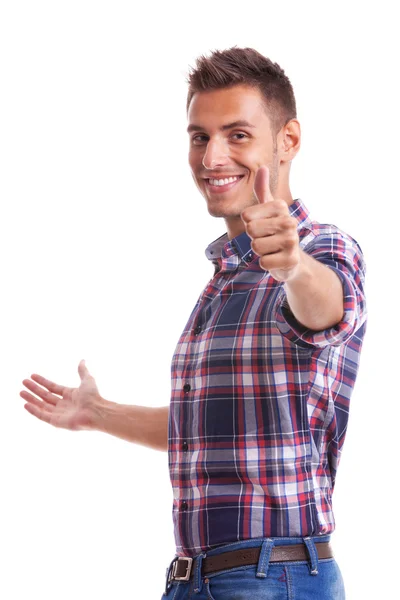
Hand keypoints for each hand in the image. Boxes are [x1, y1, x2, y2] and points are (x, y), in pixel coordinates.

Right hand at [20, 360, 102, 430]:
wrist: (96, 411)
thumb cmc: (93, 397)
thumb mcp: (87, 380)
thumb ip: (83, 371)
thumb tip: (82, 360)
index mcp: (69, 395)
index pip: (52, 387)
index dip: (42, 381)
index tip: (32, 376)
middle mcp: (63, 404)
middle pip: (45, 396)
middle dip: (34, 389)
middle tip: (23, 382)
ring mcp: (59, 414)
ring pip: (41, 405)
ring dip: (31, 399)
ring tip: (21, 392)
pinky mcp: (56, 422)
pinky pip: (42, 416)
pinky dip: (34, 411)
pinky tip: (26, 404)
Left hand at [241, 166, 300, 281]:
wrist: (292, 257)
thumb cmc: (274, 230)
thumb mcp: (268, 209)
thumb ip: (262, 190)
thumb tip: (262, 167)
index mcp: (281, 207)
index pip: (246, 215)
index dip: (249, 223)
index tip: (262, 225)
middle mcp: (289, 221)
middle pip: (250, 230)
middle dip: (254, 238)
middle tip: (267, 238)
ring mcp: (292, 241)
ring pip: (256, 246)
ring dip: (260, 251)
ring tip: (271, 248)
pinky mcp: (291, 260)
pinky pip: (264, 262)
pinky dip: (266, 263)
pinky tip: (276, 260)